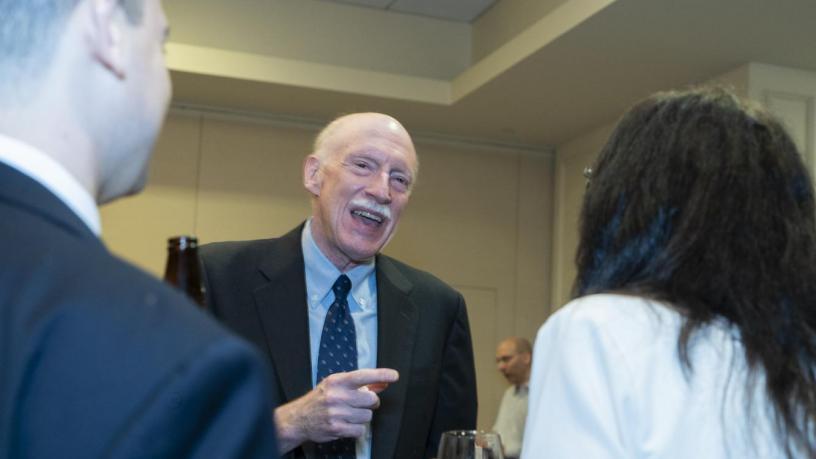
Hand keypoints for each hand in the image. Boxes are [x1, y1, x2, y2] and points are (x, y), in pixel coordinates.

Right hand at [274, 368, 398, 452]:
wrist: (300, 418)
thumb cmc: (321, 398)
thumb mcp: (338, 385)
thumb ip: (362, 384)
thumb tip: (383, 384)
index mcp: (338, 381)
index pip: (364, 375)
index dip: (381, 375)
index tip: (394, 376)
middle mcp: (337, 396)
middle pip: (371, 399)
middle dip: (370, 402)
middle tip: (361, 403)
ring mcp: (337, 413)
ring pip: (367, 416)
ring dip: (362, 416)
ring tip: (350, 414)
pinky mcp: (337, 428)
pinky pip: (360, 430)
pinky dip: (357, 429)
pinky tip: (347, 424)